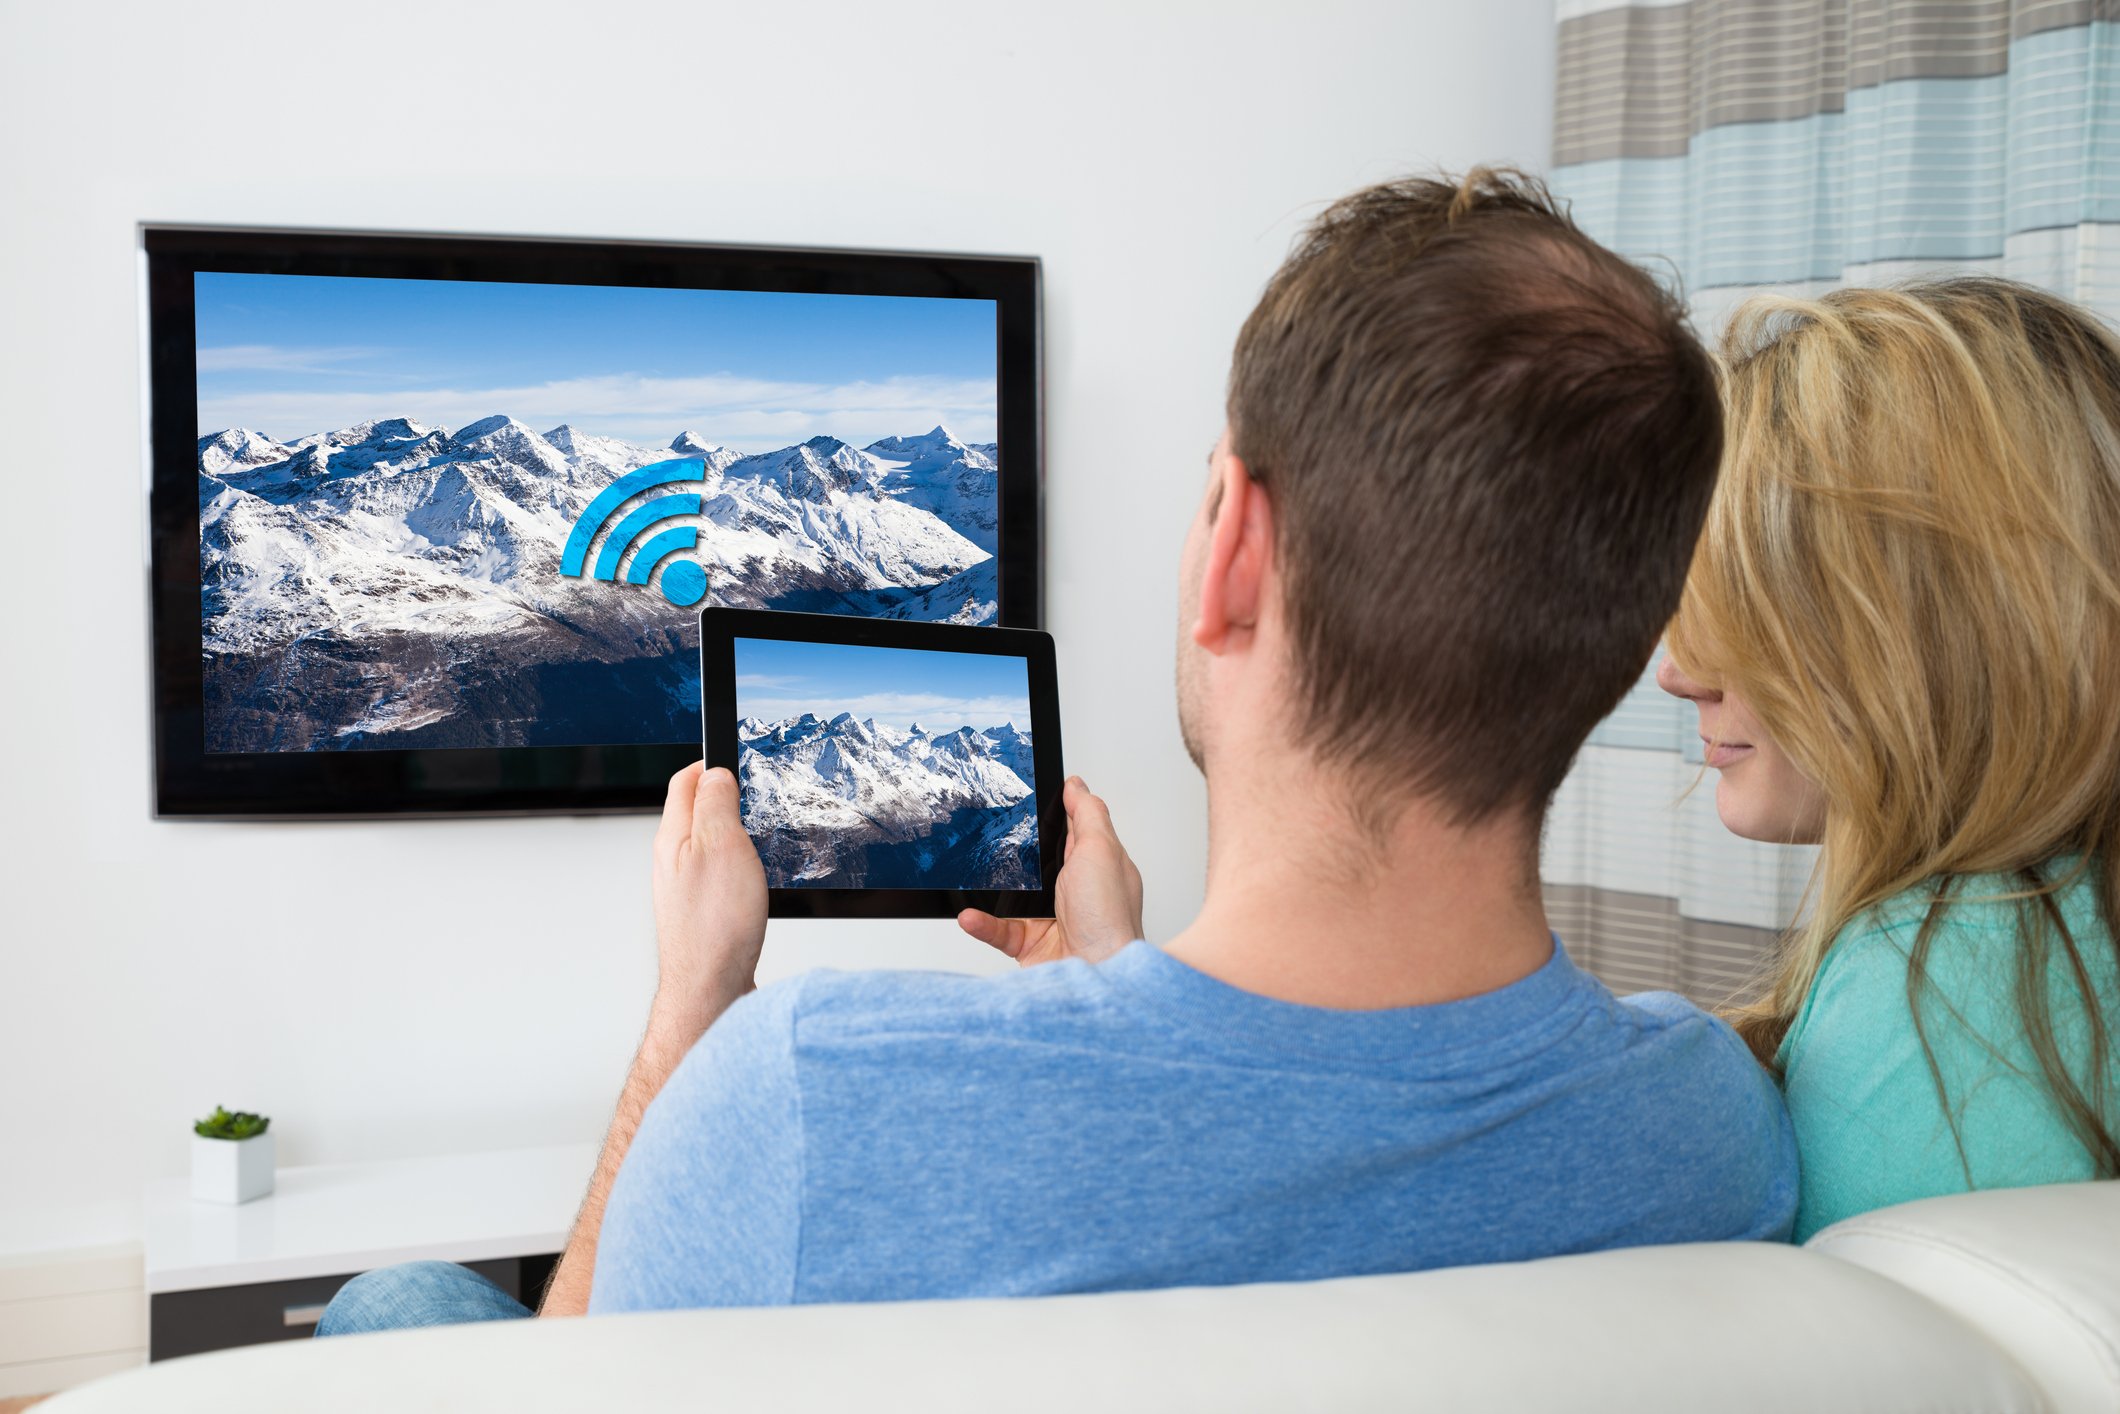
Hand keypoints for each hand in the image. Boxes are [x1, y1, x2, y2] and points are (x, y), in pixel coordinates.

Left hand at [649, 763, 767, 1035]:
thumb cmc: (714, 926)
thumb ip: (716, 803)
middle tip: (748, 787)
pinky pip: (716, 875)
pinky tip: (752, 877)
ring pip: (704, 845)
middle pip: (692, 811)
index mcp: (673, 837)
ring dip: (728, 830)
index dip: (708, 761)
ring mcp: (684, 890)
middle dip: (719, 794)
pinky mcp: (700, 914)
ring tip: (752, 826)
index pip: (684, 782)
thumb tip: (715, 772)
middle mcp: (672, 862)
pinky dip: (734, 864)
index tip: (731, 753)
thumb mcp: (722, 846)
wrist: (710, 990)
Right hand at [959, 776, 1142, 966]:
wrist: (1099, 976)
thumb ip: (1088, 814)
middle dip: (1014, 850)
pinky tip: (970, 916)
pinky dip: (981, 923)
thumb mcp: (1102, 850)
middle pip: (1037, 860)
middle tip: (987, 833)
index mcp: (1096, 865)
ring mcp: (1050, 918)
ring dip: (989, 889)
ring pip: (1010, 895)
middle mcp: (1074, 891)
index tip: (1025, 795)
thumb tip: (1076, 785)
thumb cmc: (1109, 919)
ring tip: (968, 877)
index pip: (1071, 830)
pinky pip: (997, 928)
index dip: (1053, 813)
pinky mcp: (1029, 943)